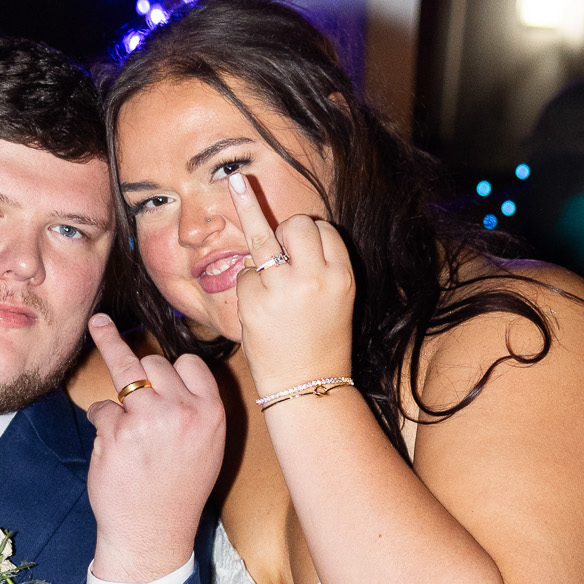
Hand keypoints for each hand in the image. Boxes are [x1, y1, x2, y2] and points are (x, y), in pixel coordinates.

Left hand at [83, 314, 224, 582]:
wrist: (154, 534)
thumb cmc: (179, 492)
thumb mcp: (208, 448)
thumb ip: (196, 410)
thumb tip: (172, 373)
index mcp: (211, 414)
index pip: (191, 364)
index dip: (173, 367)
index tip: (161, 365)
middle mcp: (184, 411)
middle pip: (156, 363)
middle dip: (142, 373)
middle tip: (135, 390)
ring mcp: (150, 418)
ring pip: (128, 370)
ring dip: (114, 371)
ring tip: (97, 324)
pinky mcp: (118, 431)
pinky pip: (102, 406)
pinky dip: (101, 419)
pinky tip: (109, 440)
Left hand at [225, 169, 354, 397]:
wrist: (307, 388)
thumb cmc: (321, 344)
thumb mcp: (337, 300)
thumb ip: (320, 266)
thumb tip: (285, 228)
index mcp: (342, 276)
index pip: (324, 229)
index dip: (310, 236)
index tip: (300, 244)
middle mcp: (316, 277)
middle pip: (297, 223)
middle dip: (285, 231)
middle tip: (280, 255)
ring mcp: (283, 289)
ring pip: (265, 236)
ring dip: (258, 238)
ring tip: (240, 195)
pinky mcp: (254, 301)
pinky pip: (244, 272)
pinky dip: (247, 286)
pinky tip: (257, 308)